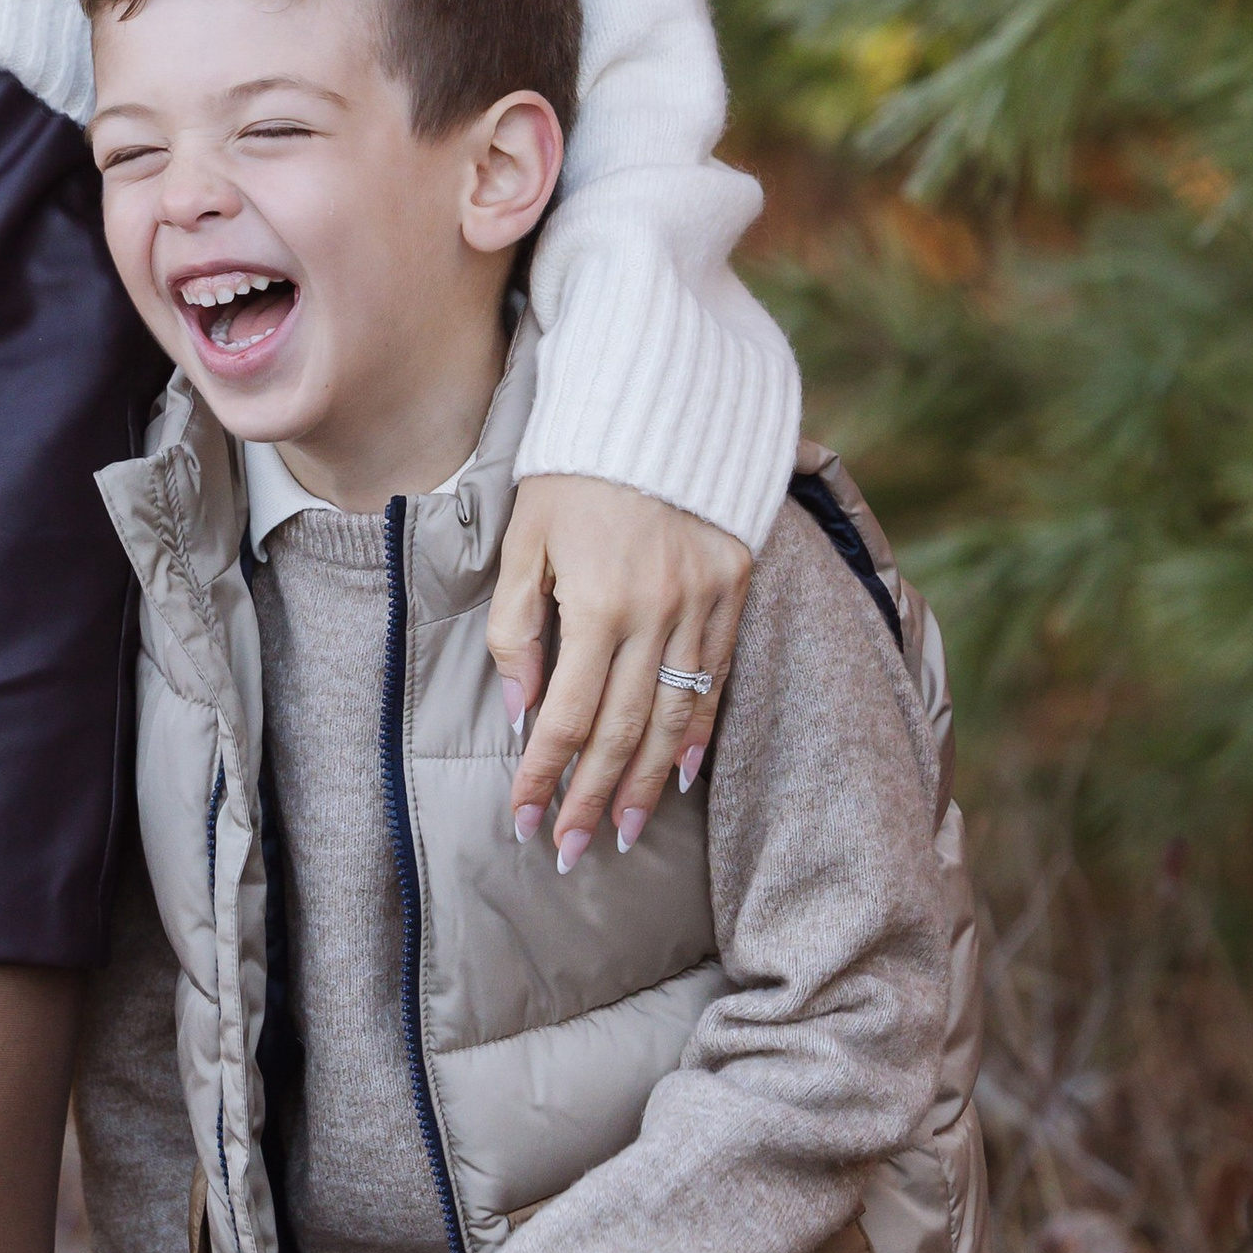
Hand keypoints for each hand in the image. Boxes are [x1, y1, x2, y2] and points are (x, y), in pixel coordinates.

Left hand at [491, 472, 751, 860]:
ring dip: (646, 783)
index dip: (544, 776)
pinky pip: (715, 677)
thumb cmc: (573, 471)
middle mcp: (656, 612)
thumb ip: (518, 629)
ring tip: (625, 832)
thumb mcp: (525, 540)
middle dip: (593, 799)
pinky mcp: (734, 588)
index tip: (525, 819)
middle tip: (572, 850)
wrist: (658, 402)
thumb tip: (522, 714)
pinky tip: (679, 774)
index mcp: (596, 602)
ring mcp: (703, 604)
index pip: (564, 716)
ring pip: (673, 716)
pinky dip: (698, 731)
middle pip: (620, 731)